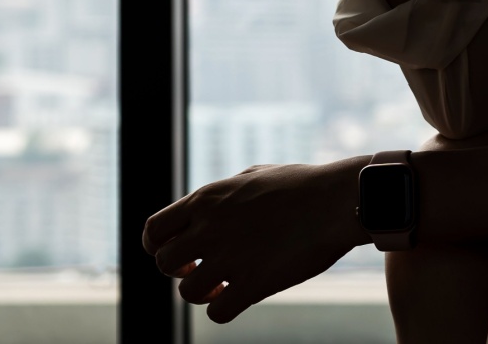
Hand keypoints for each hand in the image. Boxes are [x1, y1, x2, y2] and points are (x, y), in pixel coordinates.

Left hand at [143, 158, 369, 323]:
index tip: (183, 251)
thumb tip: (212, 207)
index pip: (154, 231)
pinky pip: (217, 313)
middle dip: (180, 271)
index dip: (158, 247)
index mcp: (206, 199)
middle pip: (164, 263)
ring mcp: (229, 257)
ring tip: (222, 287)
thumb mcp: (253, 175)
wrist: (334, 201)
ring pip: (187, 293)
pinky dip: (223, 309)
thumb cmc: (302, 185)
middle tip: (202, 270)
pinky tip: (239, 297)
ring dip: (202, 293)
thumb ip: (224, 193)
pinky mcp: (253, 283)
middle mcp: (209, 228)